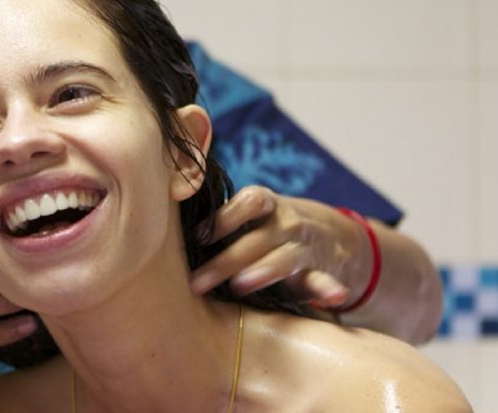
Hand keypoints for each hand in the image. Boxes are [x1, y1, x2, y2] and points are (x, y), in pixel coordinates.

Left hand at [188, 185, 358, 308]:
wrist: (326, 234)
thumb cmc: (265, 226)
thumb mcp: (249, 213)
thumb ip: (218, 216)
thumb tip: (164, 217)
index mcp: (265, 203)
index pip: (248, 201)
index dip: (224, 217)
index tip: (198, 237)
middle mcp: (285, 222)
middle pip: (256, 239)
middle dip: (225, 261)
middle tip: (196, 283)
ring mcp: (304, 247)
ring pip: (285, 258)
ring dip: (264, 271)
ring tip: (240, 285)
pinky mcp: (320, 273)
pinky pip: (325, 280)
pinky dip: (329, 289)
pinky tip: (333, 296)